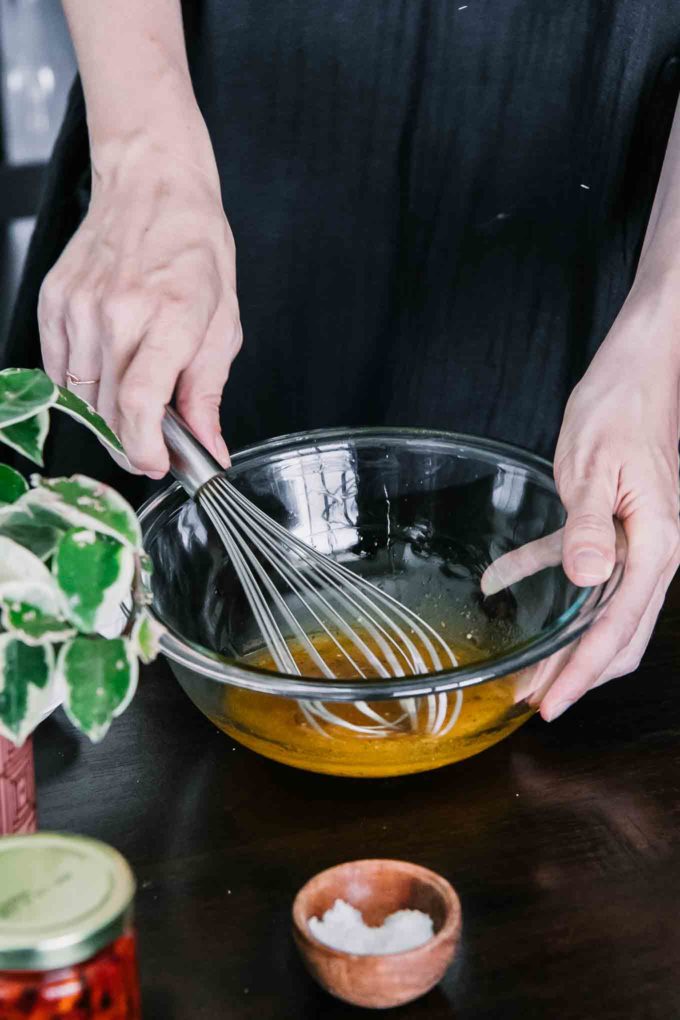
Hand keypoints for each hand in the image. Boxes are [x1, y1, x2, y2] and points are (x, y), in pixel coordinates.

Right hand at [38, 125, 240, 476]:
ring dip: (105, 419)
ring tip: (133, 410)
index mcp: (169, 316)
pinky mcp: (53, 302)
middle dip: (131, 442)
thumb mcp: (221, 323)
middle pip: (108, 410)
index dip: (144, 448)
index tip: (156, 464)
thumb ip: (207, 392)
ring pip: (79, 396)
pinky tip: (105, 381)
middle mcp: (116, 312)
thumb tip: (210, 448)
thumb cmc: (193, 247)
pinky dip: (80, 389)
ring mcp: (78, 307)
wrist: (151, 185)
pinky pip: (57, 370)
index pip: (139, 402)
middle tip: (153, 447)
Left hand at [483, 289, 679, 719]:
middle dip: (576, 672)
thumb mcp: (597, 465)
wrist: (636, 368)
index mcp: (655, 545)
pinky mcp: (610, 525)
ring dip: (564, 640)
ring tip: (523, 666)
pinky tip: (502, 580)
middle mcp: (650, 553)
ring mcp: (632, 542)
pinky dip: (541, 575)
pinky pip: (575, 563)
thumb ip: (590, 525)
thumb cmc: (621, 407)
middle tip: (532, 699)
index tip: (550, 703)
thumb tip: (586, 579)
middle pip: (616, 633)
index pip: (618, 626)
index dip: (583, 671)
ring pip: (599, 610)